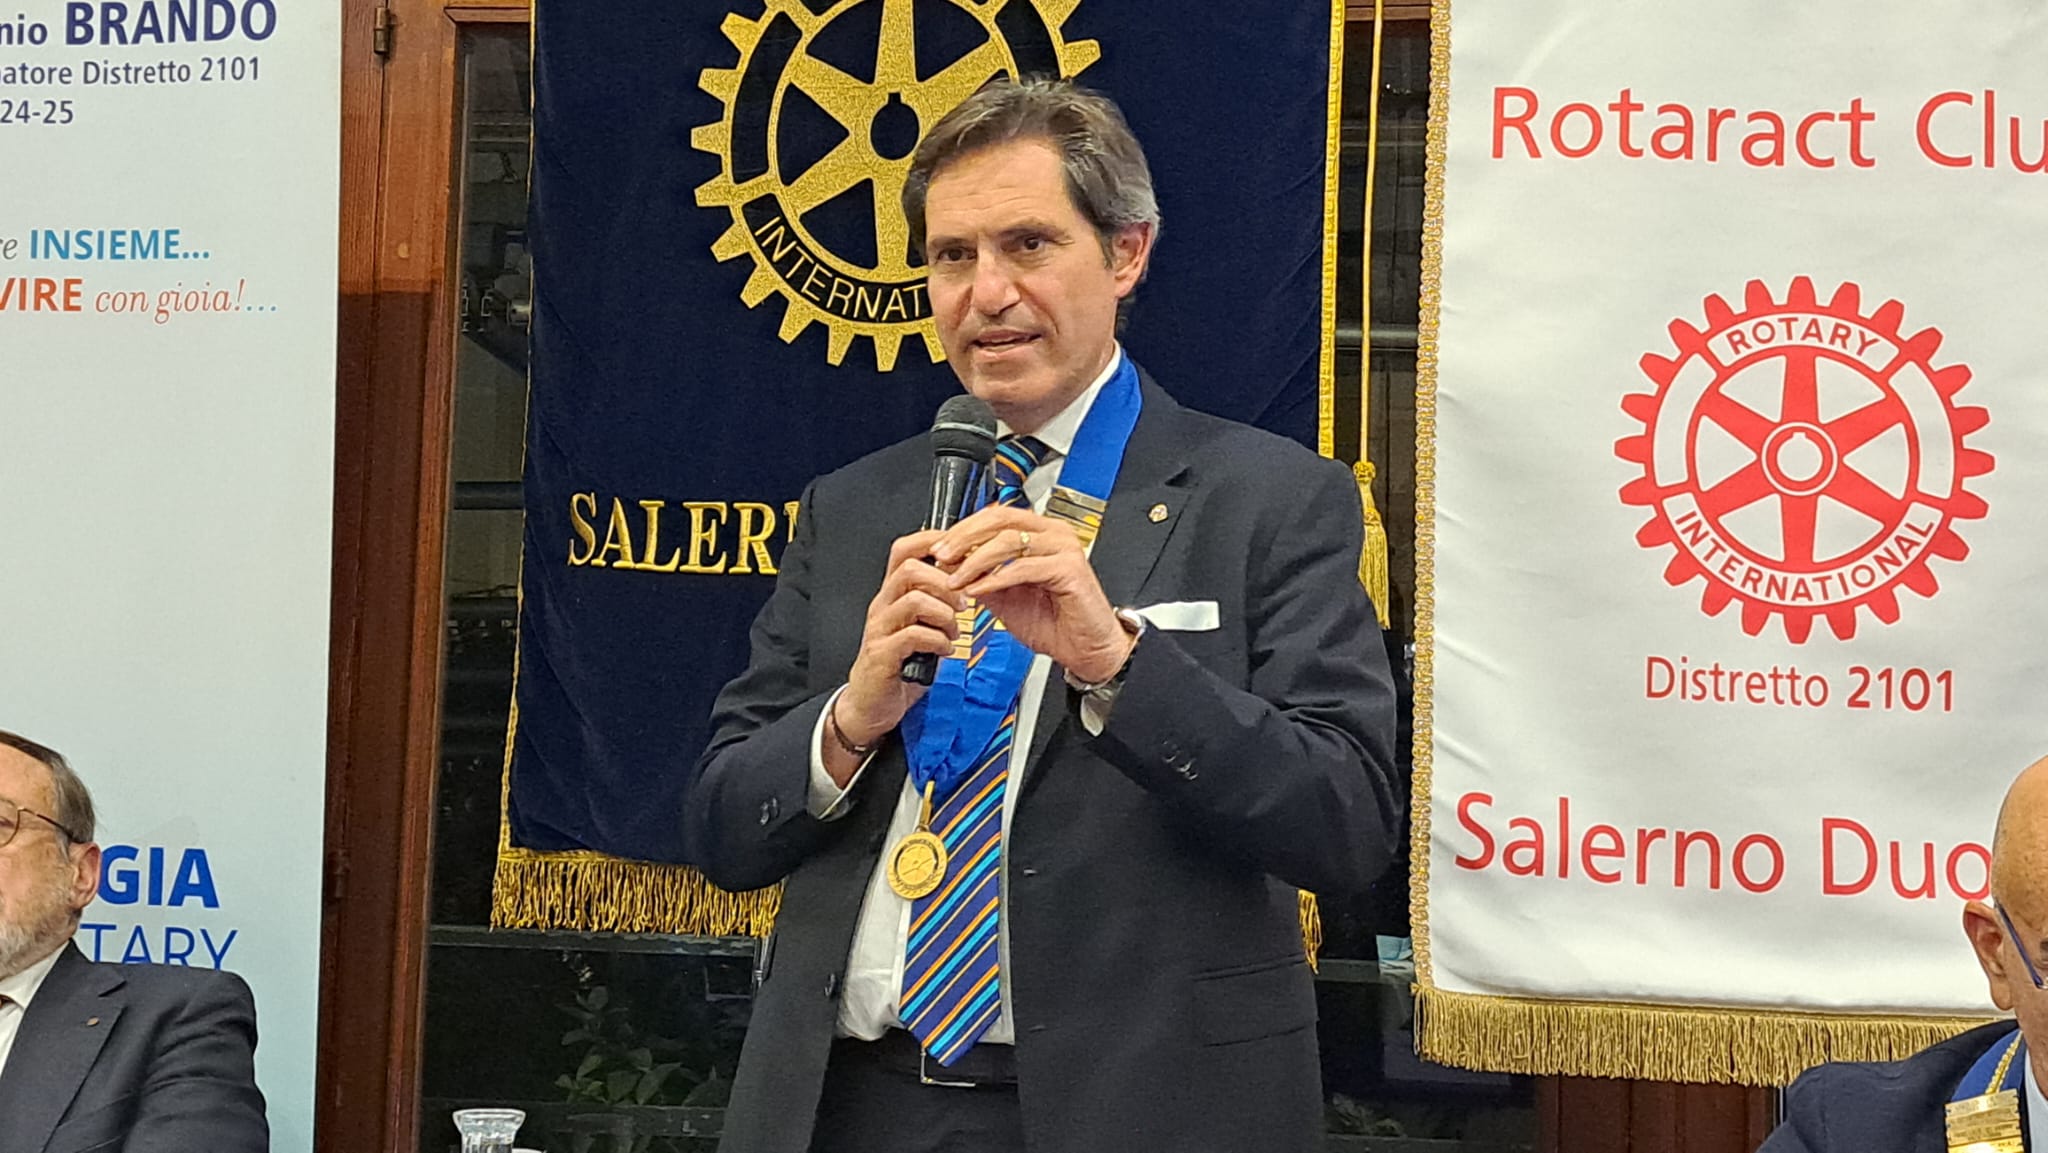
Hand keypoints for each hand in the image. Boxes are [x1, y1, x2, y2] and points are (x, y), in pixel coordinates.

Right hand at [834, 530, 964, 753]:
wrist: (871, 704)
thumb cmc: (901, 664)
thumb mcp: (923, 626)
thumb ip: (939, 603)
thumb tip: (971, 580)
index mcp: (893, 594)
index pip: (905, 549)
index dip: (933, 541)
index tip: (962, 551)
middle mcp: (883, 605)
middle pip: (910, 568)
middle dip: (946, 581)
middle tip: (964, 601)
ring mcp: (880, 628)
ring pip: (913, 599)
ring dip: (944, 614)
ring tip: (954, 630)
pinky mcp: (882, 654)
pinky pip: (913, 635)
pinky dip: (938, 640)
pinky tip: (945, 650)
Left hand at [932, 506, 1133, 683]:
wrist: (1087, 650)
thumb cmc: (1055, 624)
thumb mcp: (1006, 597)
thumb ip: (982, 577)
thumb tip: (950, 564)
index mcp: (1040, 534)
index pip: (996, 516)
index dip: (964, 529)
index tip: (938, 546)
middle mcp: (1054, 534)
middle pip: (1000, 519)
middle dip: (965, 537)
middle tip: (942, 555)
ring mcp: (1064, 549)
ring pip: (1009, 541)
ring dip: (975, 560)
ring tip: (956, 579)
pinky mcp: (1069, 569)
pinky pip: (1023, 568)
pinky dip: (995, 579)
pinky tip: (977, 590)